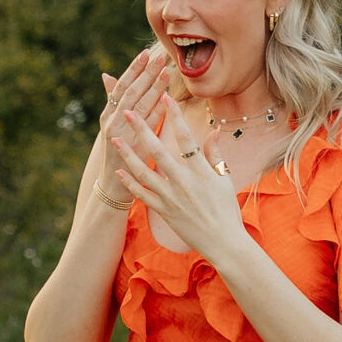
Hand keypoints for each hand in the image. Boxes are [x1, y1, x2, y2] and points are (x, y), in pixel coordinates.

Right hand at [98, 49, 169, 196]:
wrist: (113, 185)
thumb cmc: (117, 151)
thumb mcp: (112, 124)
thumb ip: (114, 101)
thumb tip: (106, 75)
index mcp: (108, 113)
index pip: (121, 86)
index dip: (133, 69)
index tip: (145, 53)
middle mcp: (111, 121)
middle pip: (130, 92)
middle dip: (146, 73)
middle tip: (160, 57)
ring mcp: (118, 134)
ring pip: (138, 106)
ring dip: (153, 88)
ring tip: (167, 72)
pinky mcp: (129, 148)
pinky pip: (146, 127)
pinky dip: (156, 112)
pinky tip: (167, 100)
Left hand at [112, 94, 246, 264]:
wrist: (224, 243)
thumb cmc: (227, 210)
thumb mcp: (226, 179)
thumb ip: (215, 154)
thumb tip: (213, 130)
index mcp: (201, 172)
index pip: (186, 138)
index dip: (175, 116)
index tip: (166, 97)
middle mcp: (184, 183)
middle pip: (159, 151)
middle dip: (142, 129)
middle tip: (128, 111)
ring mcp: (171, 198)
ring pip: (145, 172)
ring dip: (128, 154)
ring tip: (115, 139)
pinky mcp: (164, 212)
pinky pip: (143, 195)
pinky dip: (131, 183)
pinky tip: (120, 170)